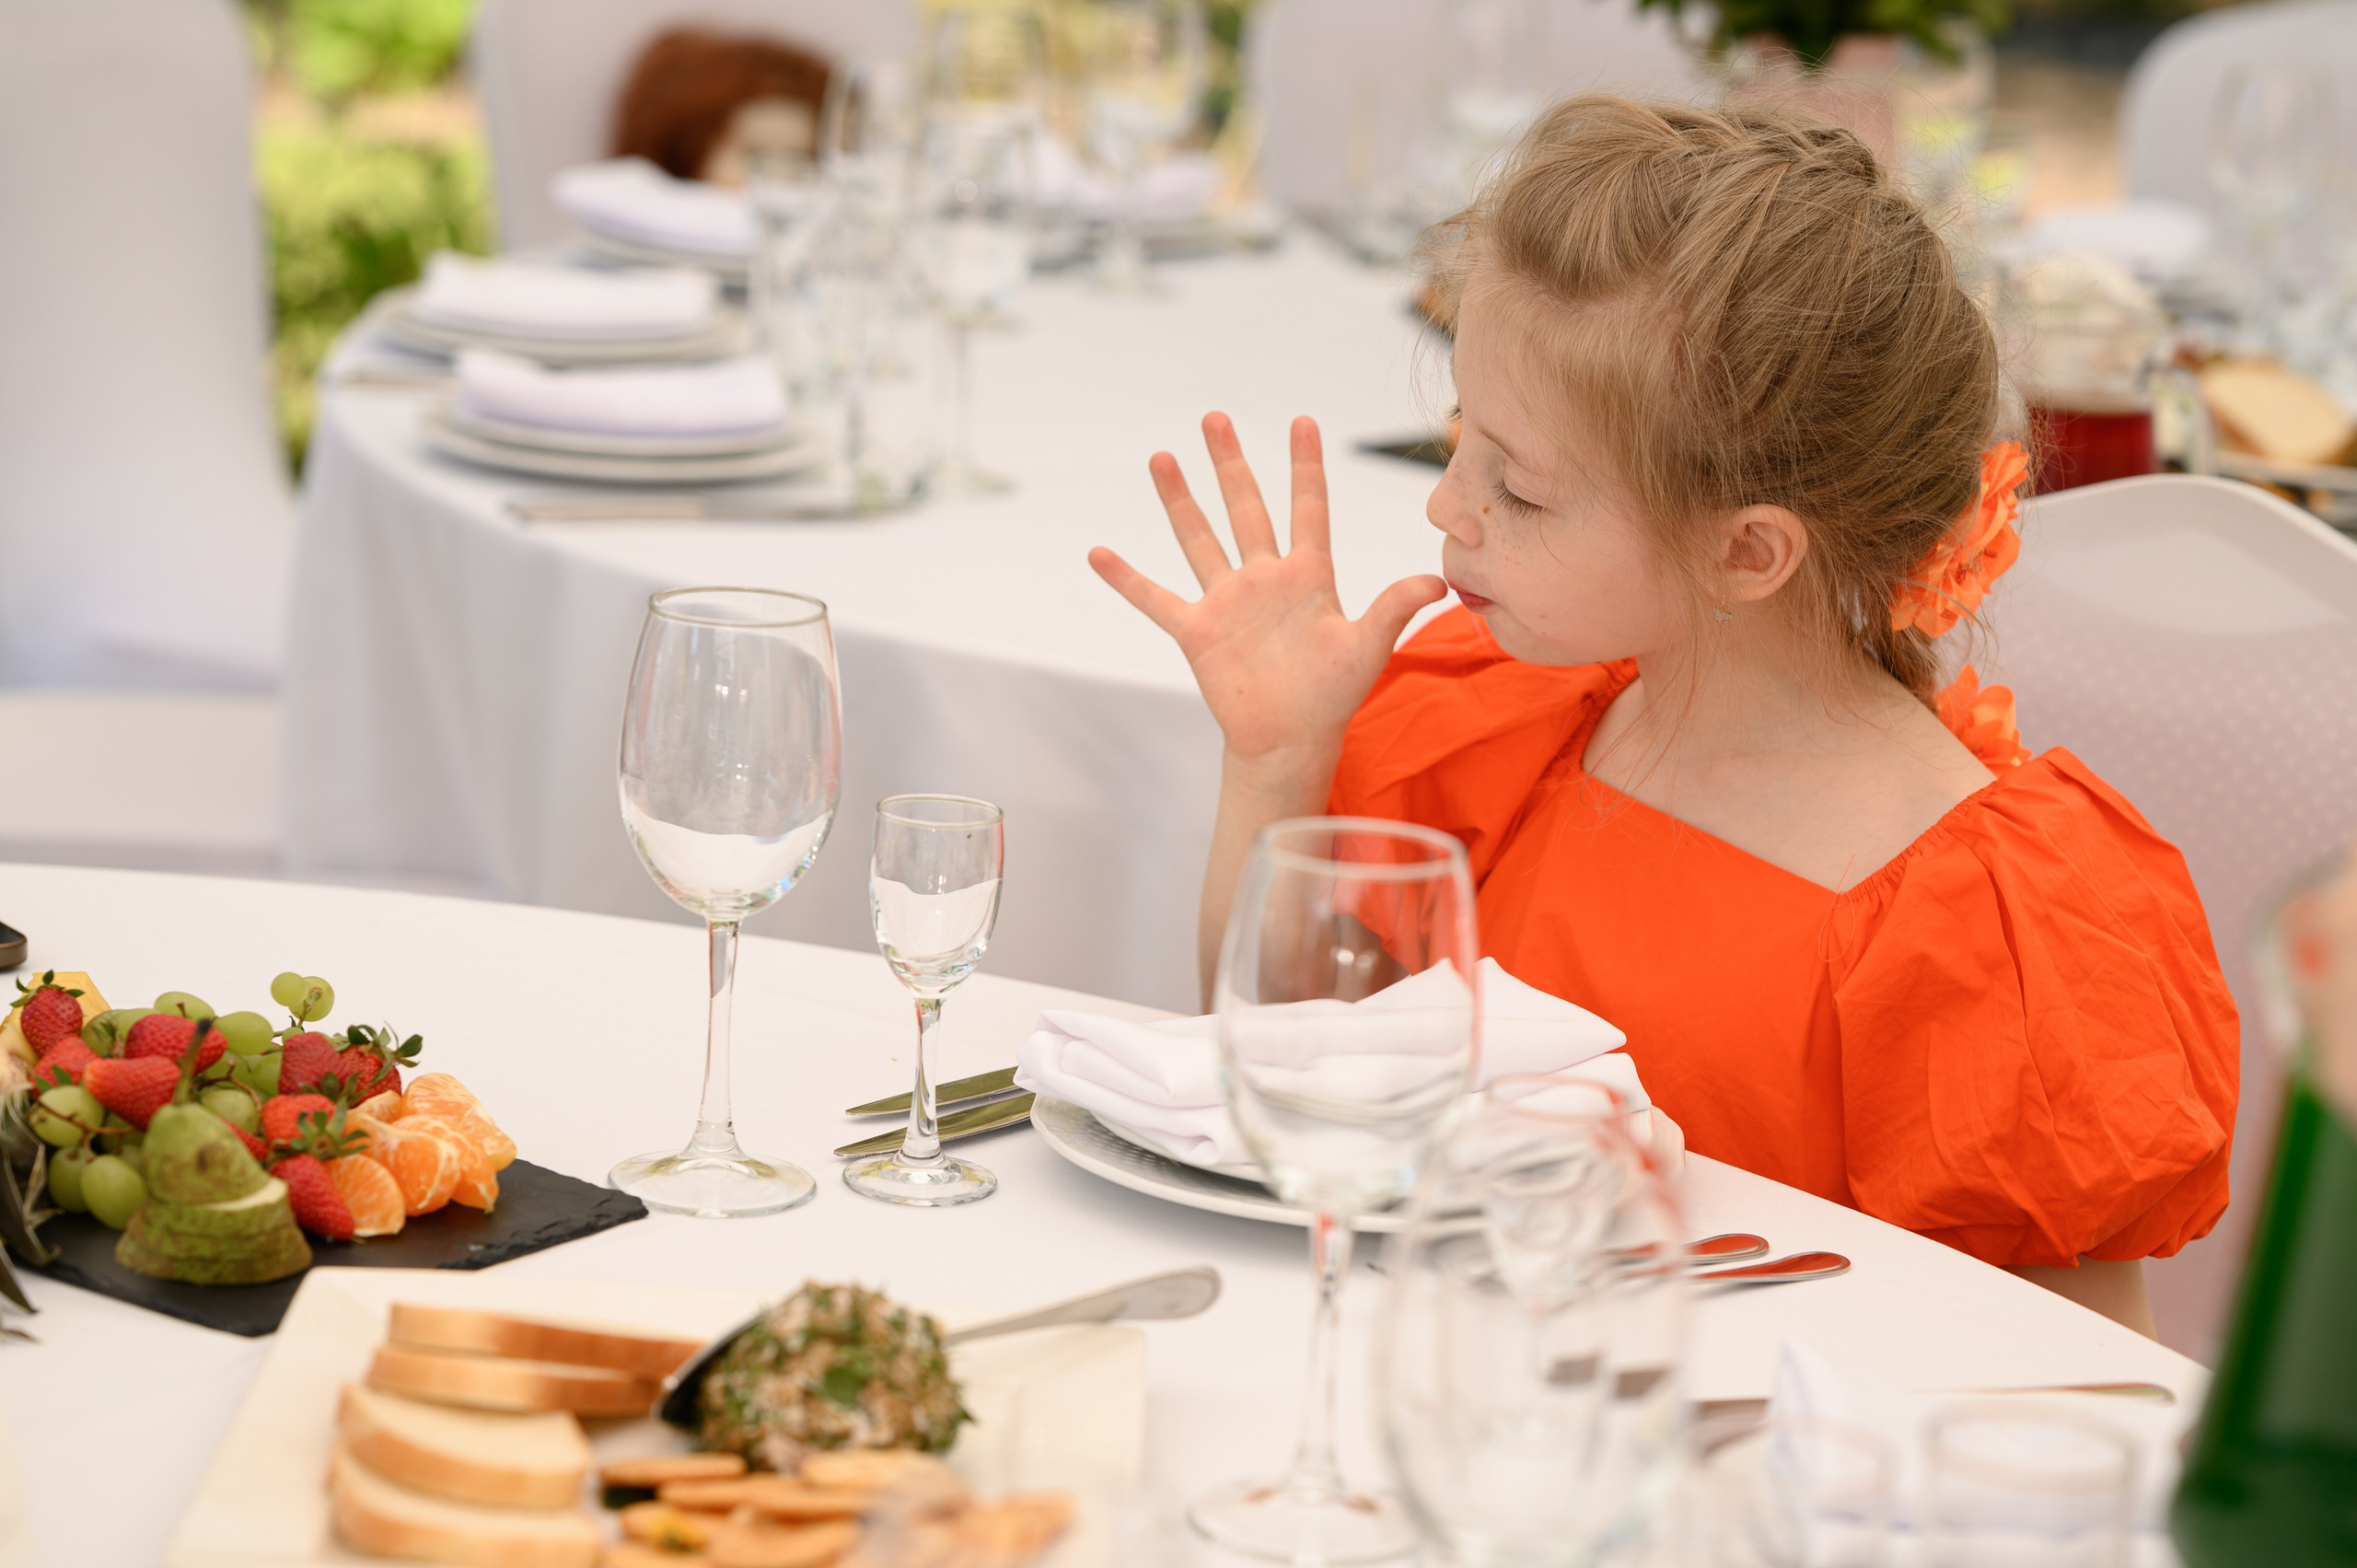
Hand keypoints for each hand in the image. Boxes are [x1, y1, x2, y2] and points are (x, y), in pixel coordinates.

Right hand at [1090, 413, 1446, 769]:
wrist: (1291, 741)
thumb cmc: (1334, 696)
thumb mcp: (1369, 647)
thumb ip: (1394, 608)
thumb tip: (1438, 581)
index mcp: (1309, 576)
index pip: (1308, 508)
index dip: (1305, 466)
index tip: (1302, 420)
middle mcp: (1265, 579)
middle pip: (1245, 507)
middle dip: (1231, 462)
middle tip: (1216, 417)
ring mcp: (1228, 602)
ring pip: (1199, 539)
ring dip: (1179, 500)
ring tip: (1162, 457)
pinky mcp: (1198, 632)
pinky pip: (1156, 599)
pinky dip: (1127, 579)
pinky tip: (1099, 553)